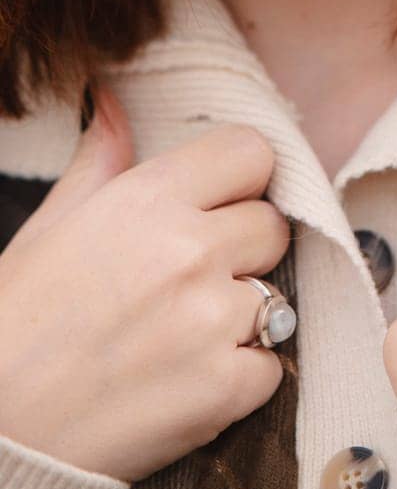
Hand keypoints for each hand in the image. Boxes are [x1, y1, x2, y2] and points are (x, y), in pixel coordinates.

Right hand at [0, 79, 291, 482]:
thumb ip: (97, 162)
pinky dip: (241, 378)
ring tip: (179, 337)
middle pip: (272, 225)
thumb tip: (111, 100)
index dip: (240, 179)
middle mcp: (188, 251)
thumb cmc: (12, 330)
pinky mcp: (225, 388)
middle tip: (188, 281)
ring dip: (240, 317)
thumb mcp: (47, 231)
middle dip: (241, 249)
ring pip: (277, 296)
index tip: (220, 204)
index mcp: (147, 201)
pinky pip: (272, 366)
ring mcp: (211, 320)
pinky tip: (187, 381)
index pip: (251, 152)